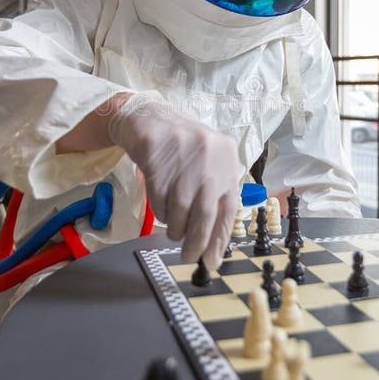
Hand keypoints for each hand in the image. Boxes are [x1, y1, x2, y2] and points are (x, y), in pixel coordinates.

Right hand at [110, 97, 239, 268]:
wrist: (149, 118)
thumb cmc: (182, 149)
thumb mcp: (208, 165)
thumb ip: (215, 196)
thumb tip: (213, 242)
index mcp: (227, 159)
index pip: (229, 208)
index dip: (220, 239)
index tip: (212, 261)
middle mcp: (209, 157)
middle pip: (205, 213)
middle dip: (197, 242)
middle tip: (189, 257)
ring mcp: (183, 156)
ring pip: (181, 209)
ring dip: (176, 227)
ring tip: (173, 230)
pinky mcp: (157, 158)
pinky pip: (159, 200)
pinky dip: (160, 212)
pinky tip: (161, 208)